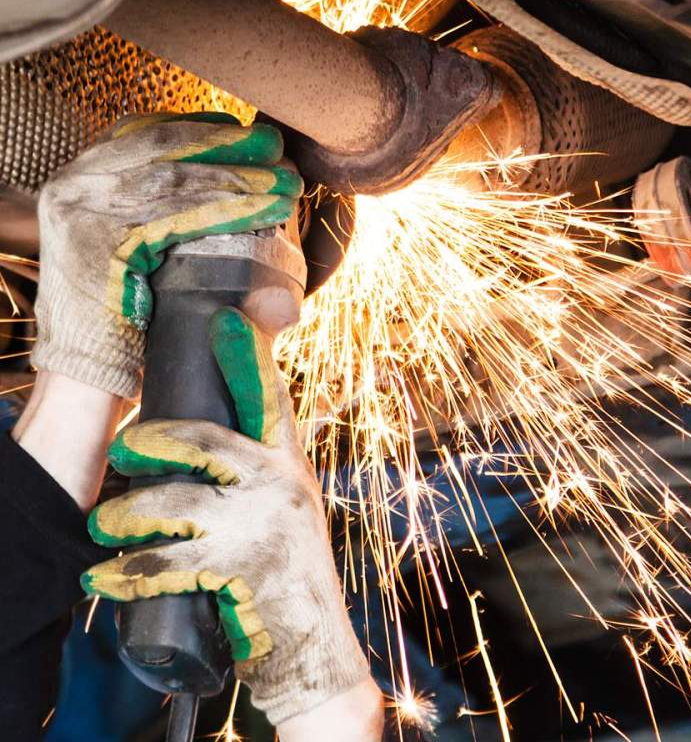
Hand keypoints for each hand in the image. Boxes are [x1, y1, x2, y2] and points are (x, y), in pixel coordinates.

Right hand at [32, 113, 301, 397]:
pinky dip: (228, 211)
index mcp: (83, 176)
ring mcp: (80, 214)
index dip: (199, 128)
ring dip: (239, 178)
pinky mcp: (97, 247)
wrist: (86, 372)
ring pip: (174, 181)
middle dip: (226, 146)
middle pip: (162, 149)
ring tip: (285, 183)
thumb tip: (254, 199)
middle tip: (276, 147)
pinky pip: (175, 218)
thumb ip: (186, 219)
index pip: (144, 133)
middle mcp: (75, 185)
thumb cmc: (127, 311)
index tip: (243, 129)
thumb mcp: (149, 251)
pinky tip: (266, 210)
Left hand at [81, 308, 371, 725]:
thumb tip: (211, 442)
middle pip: (205, 440)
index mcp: (287, 463)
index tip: (228, 319)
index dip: (247, 355)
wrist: (314, 645)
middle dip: (153, 440)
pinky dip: (128, 571)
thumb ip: (259, 470)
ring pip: (174, 503)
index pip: (269, 398)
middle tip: (121, 448)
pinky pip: (166, 563)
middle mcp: (279, 483)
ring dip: (127, 514)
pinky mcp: (240, 568)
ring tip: (102, 525)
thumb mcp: (287, 507)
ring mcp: (260, 525)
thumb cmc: (289, 571)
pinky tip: (104, 575)